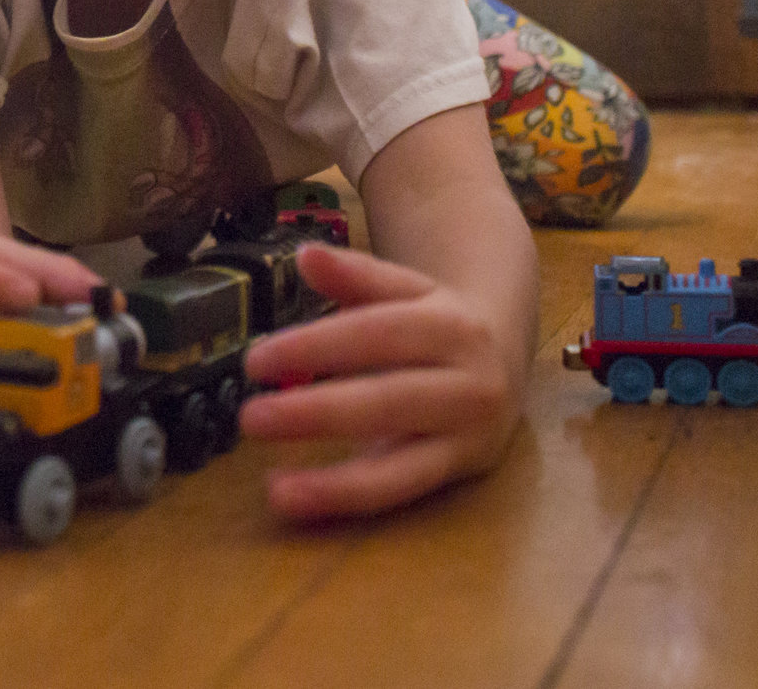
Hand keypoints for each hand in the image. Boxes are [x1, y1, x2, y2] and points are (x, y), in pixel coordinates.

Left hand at [236, 243, 524, 520]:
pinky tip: (300, 501)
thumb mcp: (405, 287)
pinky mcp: (463, 471)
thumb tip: (306, 256)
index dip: (316, 347)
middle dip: (318, 413)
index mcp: (452, 325)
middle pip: (389, 401)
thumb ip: (356, 274)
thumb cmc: (437, 318)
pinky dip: (350, 500)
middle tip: (251, 417)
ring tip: (275, 490)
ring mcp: (472, 435)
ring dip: (336, 483)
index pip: (377, 334)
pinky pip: (402, 492)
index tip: (256, 361)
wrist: (506, 353)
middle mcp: (471, 384)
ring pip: (402, 465)